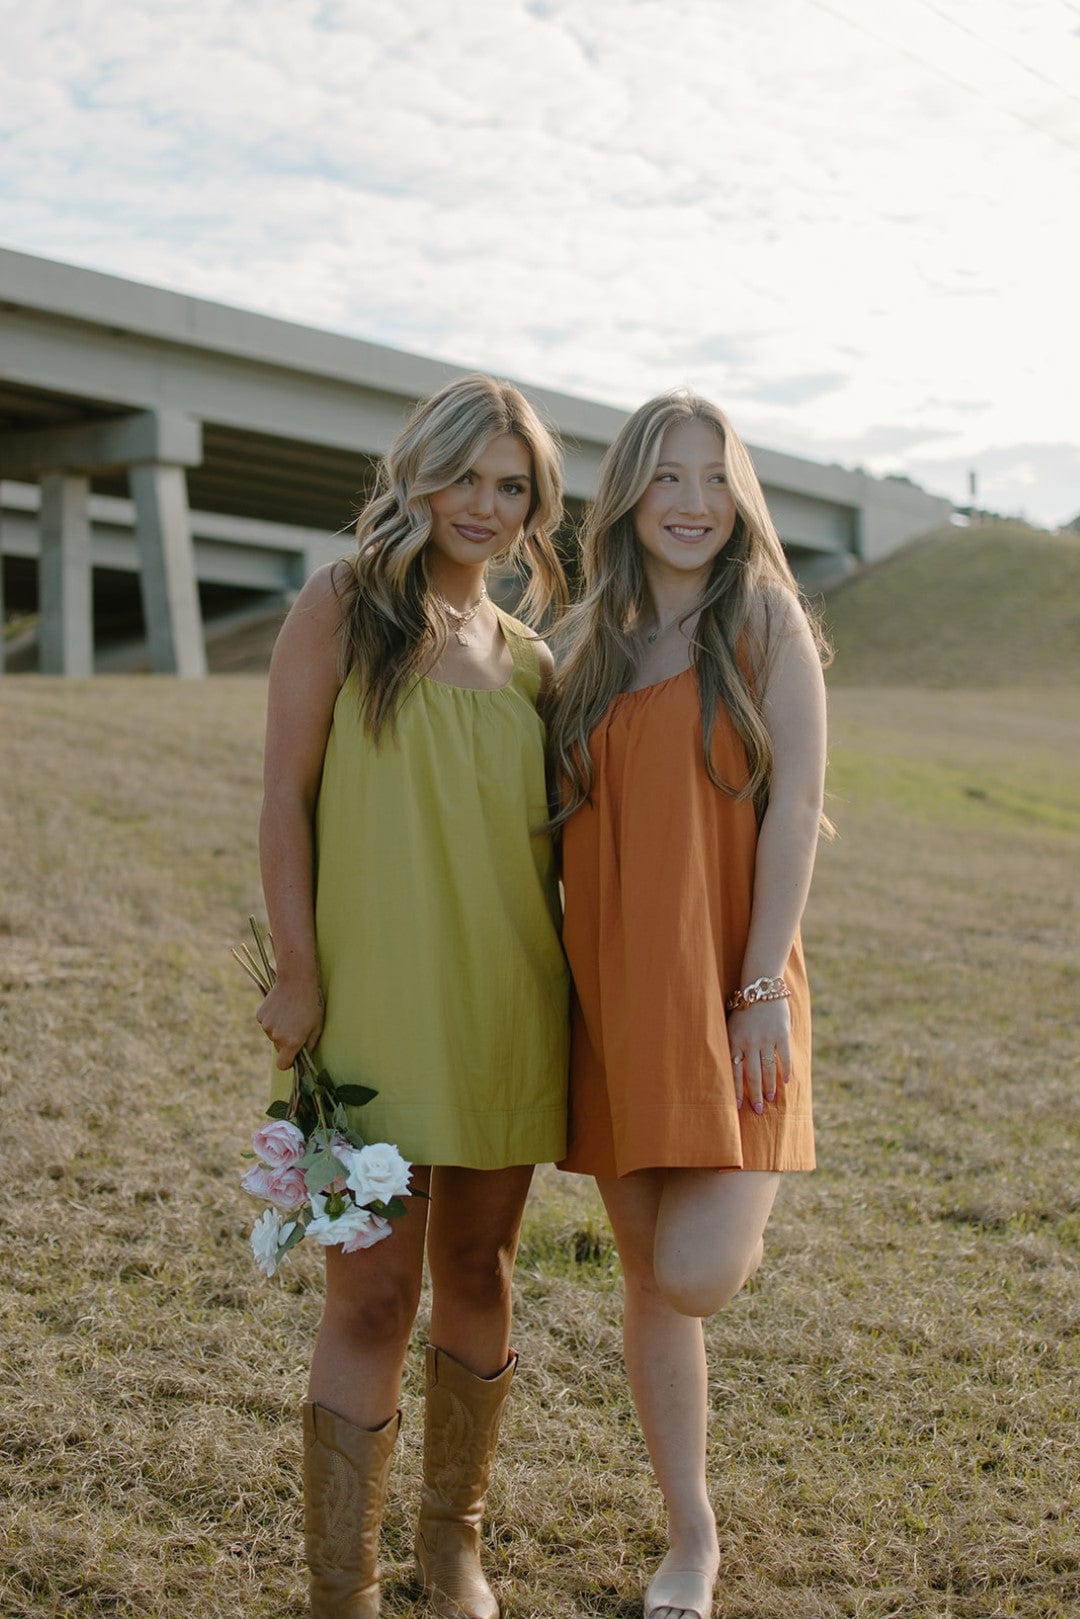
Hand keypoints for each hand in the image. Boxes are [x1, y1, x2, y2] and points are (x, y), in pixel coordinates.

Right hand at [256, 975, 324, 1070]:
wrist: (296, 980)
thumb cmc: (311, 1005)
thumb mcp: (317, 1027)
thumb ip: (309, 1046)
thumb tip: (304, 1059)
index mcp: (291, 1042)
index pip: (283, 1065)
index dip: (289, 1062)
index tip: (294, 1055)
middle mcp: (276, 1037)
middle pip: (279, 1048)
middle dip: (286, 1042)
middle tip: (297, 1026)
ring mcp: (266, 1026)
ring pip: (273, 1035)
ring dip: (280, 1029)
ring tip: (291, 1013)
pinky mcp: (260, 1016)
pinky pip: (267, 1023)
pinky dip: (273, 1019)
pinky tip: (282, 1007)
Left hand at [728, 998, 791, 1113]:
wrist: (761, 986)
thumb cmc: (744, 1008)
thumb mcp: (732, 1025)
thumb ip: (733, 1046)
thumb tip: (733, 1070)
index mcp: (734, 1040)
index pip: (734, 1071)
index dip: (736, 1090)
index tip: (738, 1107)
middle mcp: (749, 1042)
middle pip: (752, 1074)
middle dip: (755, 1094)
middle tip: (759, 1110)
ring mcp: (766, 1038)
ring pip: (768, 1068)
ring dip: (770, 1086)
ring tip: (771, 1099)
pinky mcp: (781, 1034)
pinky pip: (784, 1057)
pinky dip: (786, 1070)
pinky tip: (786, 1081)